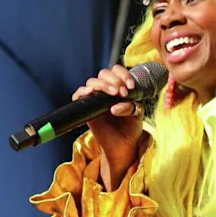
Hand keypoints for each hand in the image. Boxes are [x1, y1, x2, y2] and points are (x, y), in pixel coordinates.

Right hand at [71, 65, 144, 189]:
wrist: (124, 145)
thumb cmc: (131, 128)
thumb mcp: (137, 114)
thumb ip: (130, 106)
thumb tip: (114, 106)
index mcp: (120, 87)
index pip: (117, 71)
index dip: (123, 74)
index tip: (131, 86)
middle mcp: (106, 90)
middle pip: (103, 74)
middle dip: (114, 80)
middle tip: (122, 92)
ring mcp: (95, 99)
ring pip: (92, 82)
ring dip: (102, 85)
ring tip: (114, 94)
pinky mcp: (86, 109)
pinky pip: (78, 95)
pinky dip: (82, 92)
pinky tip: (90, 93)